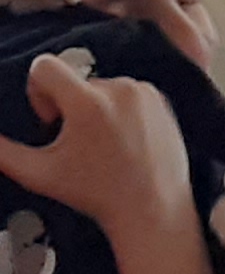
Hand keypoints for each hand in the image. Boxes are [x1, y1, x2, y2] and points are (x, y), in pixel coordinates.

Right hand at [0, 56, 193, 233]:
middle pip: (73, 80)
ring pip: (99, 86)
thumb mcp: (38, 173)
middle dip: (67, 105)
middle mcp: (120, 90)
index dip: (39, 92)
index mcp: (88, 103)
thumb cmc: (96, 193)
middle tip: (77, 141)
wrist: (151, 208)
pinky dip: (117, 109)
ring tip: (102, 143)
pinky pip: (125, 92)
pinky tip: (122, 139)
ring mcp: (143, 93)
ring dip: (93, 108)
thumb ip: (2, 151)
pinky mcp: (160, 99)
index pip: (45, 66)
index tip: (52, 120)